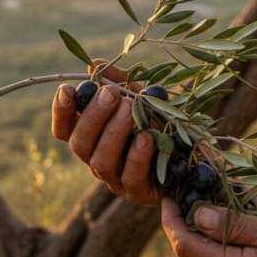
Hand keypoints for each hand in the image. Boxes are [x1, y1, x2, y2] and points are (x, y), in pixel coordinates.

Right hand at [51, 60, 161, 204]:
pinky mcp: (139, 192)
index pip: (65, 129)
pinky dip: (137, 156)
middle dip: (93, 117)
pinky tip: (146, 137)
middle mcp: (98, 159)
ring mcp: (116, 179)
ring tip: (129, 109)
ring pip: (100, 162)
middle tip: (111, 94)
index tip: (67, 89)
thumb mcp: (142, 97)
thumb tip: (93, 64)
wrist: (195, 150)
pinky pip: (131, 177)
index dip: (61, 112)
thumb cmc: (160, 121)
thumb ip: (119, 82)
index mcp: (93, 137)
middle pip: (79, 144)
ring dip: (113, 133)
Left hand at [161, 199, 256, 256]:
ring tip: (202, 209)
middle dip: (182, 224)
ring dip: (196, 237)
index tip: (169, 196)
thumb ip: (236, 225)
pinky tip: (222, 233)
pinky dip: (210, 251)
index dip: (171, 219)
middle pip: (188, 254)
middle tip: (185, 194)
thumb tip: (197, 214)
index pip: (184, 244)